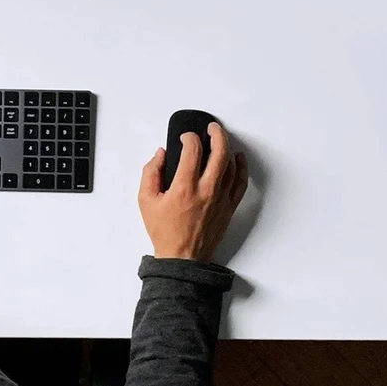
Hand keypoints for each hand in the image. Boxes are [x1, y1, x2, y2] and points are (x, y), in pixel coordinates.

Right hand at [138, 123, 248, 262]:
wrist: (182, 258)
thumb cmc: (164, 231)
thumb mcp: (145, 200)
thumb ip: (150, 172)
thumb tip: (161, 155)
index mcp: (184, 188)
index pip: (192, 151)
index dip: (189, 137)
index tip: (185, 137)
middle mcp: (206, 191)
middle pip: (219, 152)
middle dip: (216, 134)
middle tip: (211, 128)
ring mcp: (221, 199)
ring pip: (231, 165)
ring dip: (227, 147)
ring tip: (221, 139)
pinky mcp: (229, 207)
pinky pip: (241, 182)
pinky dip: (241, 167)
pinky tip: (238, 159)